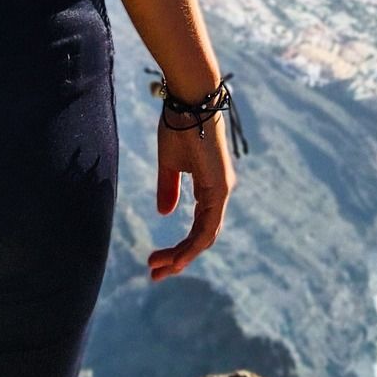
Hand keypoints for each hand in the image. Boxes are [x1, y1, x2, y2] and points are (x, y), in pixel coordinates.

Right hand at [151, 113, 234, 278]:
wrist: (188, 102)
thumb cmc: (179, 126)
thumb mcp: (169, 164)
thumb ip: (168, 188)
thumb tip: (165, 214)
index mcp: (210, 188)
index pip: (198, 229)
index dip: (179, 248)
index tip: (155, 261)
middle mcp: (219, 193)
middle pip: (202, 238)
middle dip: (178, 259)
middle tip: (154, 275)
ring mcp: (221, 192)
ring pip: (205, 237)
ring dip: (181, 256)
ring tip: (158, 269)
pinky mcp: (220, 188)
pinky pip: (208, 227)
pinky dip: (193, 245)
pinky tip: (177, 259)